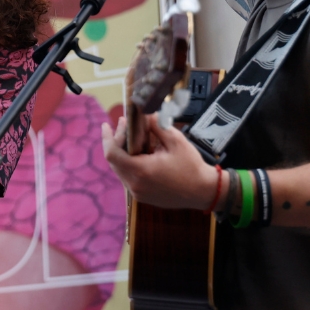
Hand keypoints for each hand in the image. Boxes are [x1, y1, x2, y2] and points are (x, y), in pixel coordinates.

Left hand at [101, 114, 219, 209]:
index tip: (106, 125)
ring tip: (133, 137)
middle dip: (117, 141)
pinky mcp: (142, 196)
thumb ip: (156, 126)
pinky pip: (128, 178)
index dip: (107, 138)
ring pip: (120, 170)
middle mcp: (135, 184)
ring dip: (123, 153)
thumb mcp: (175, 140)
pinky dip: (130, 163)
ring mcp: (138, 193)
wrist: (203, 191)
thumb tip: (144, 114)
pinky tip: (140, 152)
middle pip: (114, 161)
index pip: (112, 153)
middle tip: (125, 125)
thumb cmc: (191, 166)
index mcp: (141, 170)